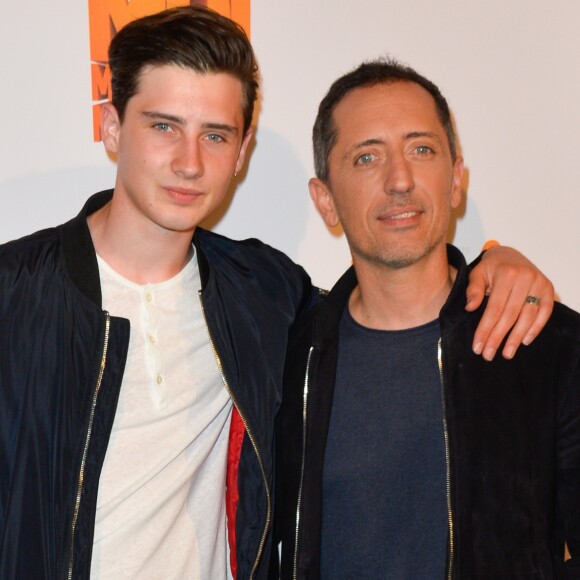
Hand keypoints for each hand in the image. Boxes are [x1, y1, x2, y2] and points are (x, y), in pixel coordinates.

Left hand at [465, 245, 553, 360]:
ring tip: (506, 353)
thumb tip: (470, 308)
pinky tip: (524, 341)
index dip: (485, 329)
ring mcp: (539, 283)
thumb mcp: (477, 274)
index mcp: (506, 274)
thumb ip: (473, 290)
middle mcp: (525, 278)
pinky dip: (536, 328)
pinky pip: (544, 312)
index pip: (494, 308)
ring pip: (528, 316)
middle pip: (510, 315)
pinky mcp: (548, 289)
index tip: (477, 346)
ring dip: (516, 338)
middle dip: (498, 337)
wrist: (509, 255)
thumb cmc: (491, 267)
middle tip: (488, 355)